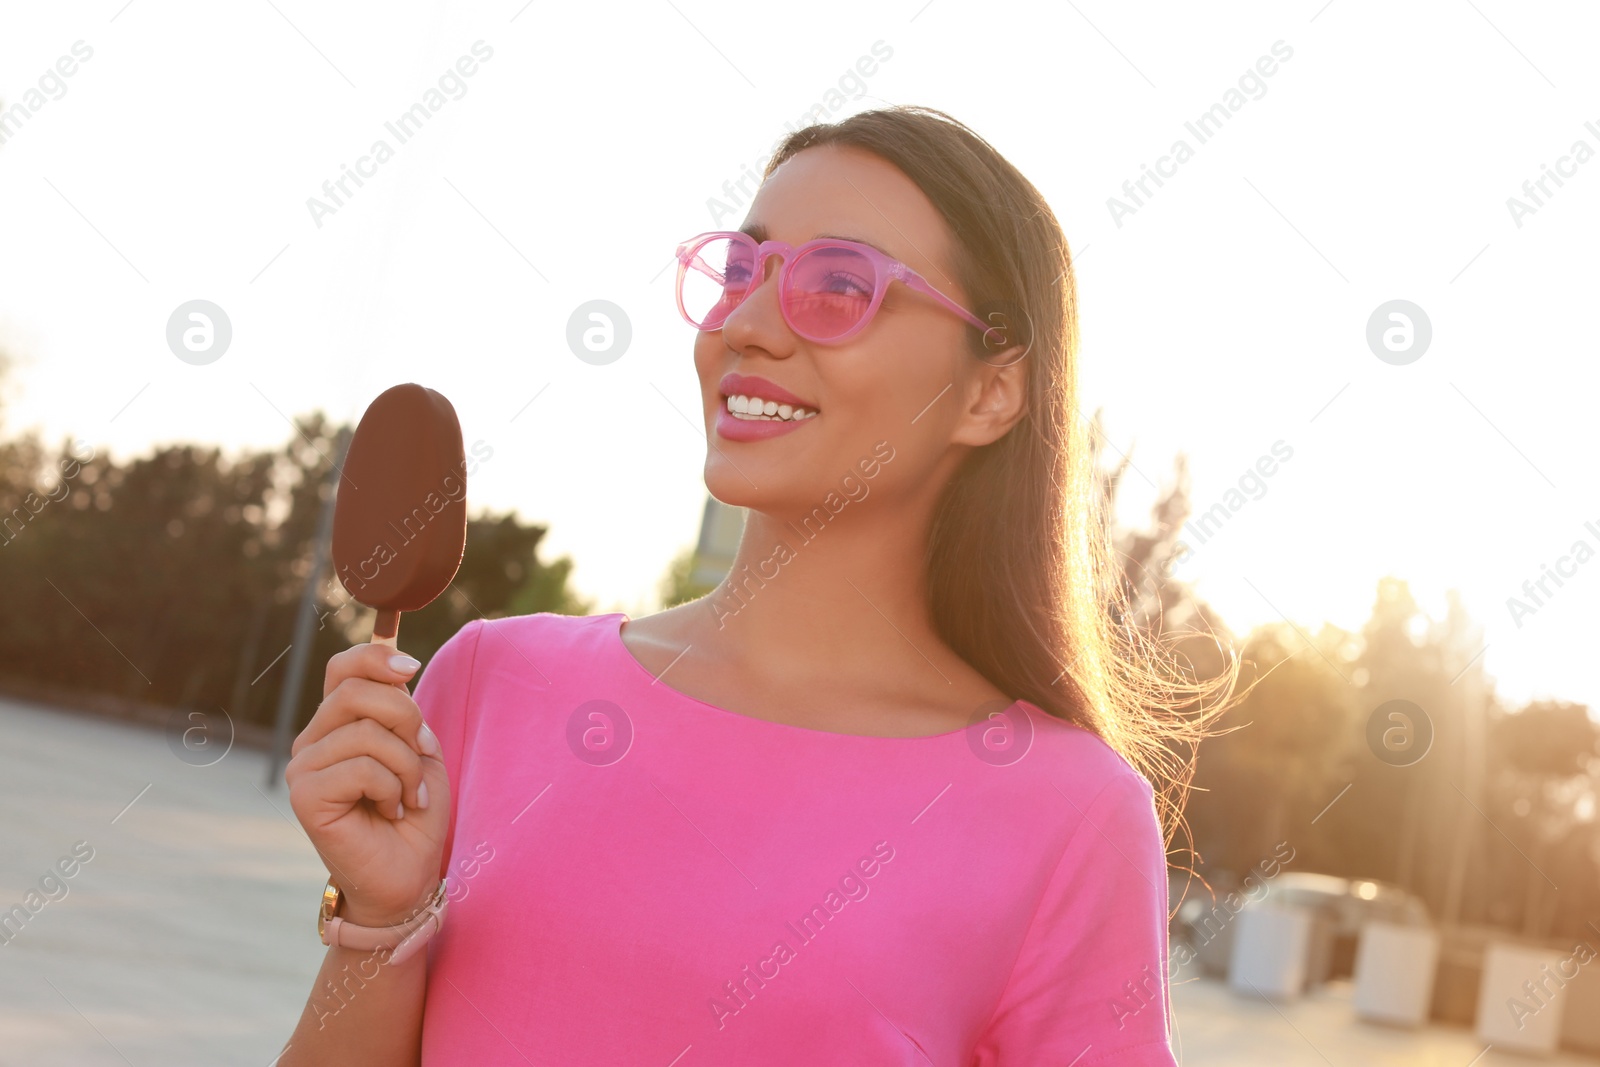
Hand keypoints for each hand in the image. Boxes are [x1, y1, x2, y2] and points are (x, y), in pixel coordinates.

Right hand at [286, 642, 450, 927]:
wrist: (409, 873)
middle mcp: (313, 740)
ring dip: (406, 764)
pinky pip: (362, 768)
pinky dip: (392, 787)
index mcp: (337, 723)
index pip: (343, 667)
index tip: (411, 668)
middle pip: (356, 692)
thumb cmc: (414, 810)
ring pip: (365, 732)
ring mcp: (303, 768)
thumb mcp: (418, 747)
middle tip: (420, 753)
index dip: (375, 655)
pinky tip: (391, 809)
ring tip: (409, 794)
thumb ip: (404, 708)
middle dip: (406, 718)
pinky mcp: (304, 797)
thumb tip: (400, 665)